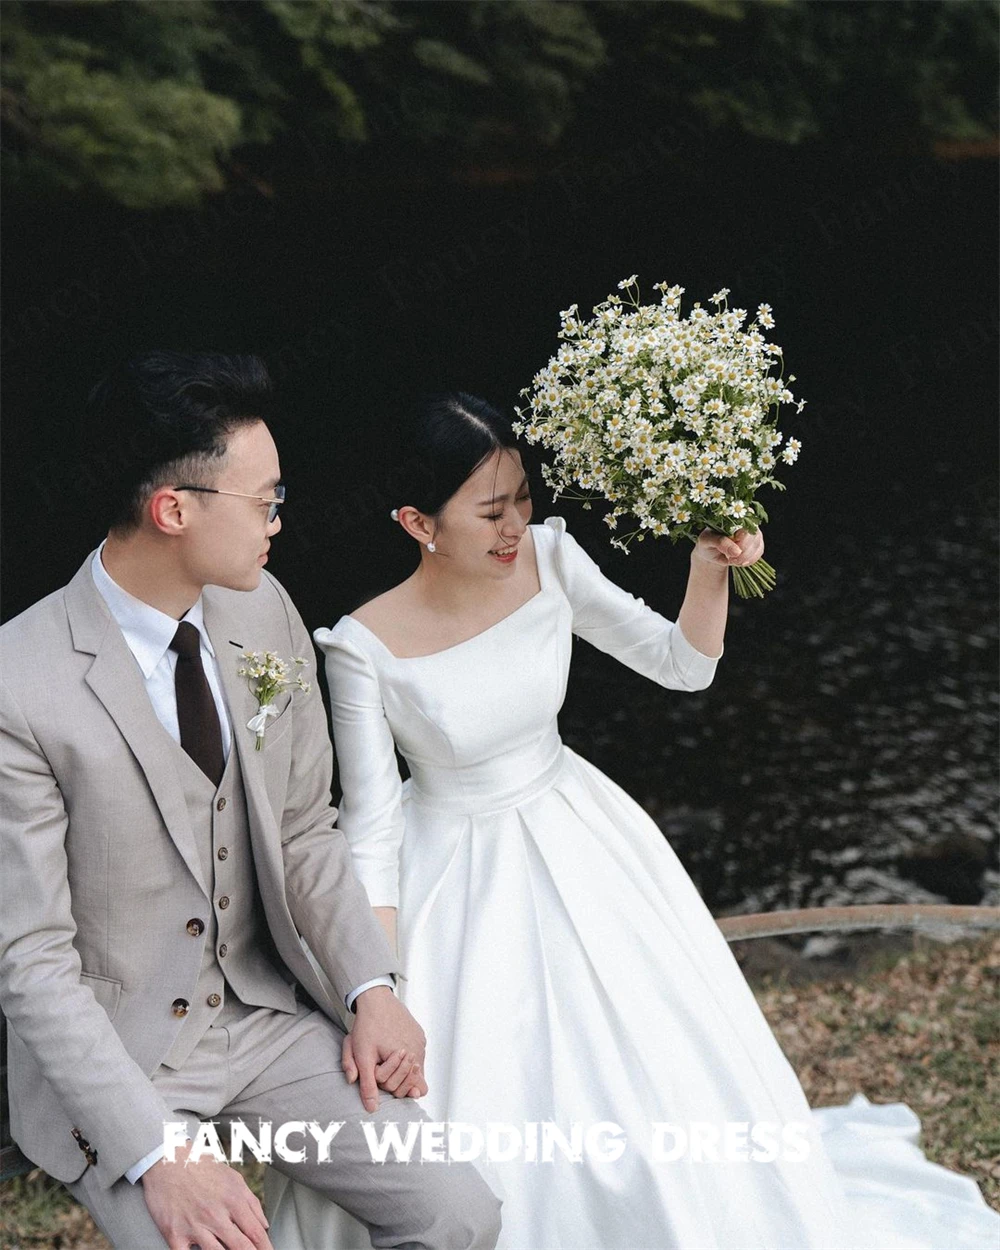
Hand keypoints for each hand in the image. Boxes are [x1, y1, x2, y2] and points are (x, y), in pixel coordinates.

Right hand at [141, 1143, 271, 1249]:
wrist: (167, 1160)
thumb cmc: (202, 1168)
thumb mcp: (233, 1178)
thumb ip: (251, 1202)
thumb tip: (264, 1226)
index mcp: (233, 1200)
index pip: (256, 1233)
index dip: (266, 1248)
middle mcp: (216, 1214)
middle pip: (241, 1247)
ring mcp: (195, 1225)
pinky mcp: (174, 1233)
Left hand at [342, 986, 428, 1111]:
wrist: (375, 999)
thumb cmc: (368, 1026)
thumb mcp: (362, 1056)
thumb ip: (368, 1084)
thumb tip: (372, 1108)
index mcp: (406, 1057)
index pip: (401, 1089)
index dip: (384, 1083)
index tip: (375, 1069)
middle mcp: (418, 1050)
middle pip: (410, 1081)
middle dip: (393, 1077)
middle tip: (380, 1062)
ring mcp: (421, 1042)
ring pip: (414, 1070)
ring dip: (400, 1069)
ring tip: (385, 1055)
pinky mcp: (420, 1036)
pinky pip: (416, 1056)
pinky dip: (406, 1058)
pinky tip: (392, 1047)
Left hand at [692, 526, 764, 568]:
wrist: (710, 552)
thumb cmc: (707, 542)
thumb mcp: (707, 541)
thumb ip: (720, 543)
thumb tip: (737, 551)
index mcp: (733, 515)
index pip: (746, 520)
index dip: (743, 535)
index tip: (735, 544)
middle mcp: (746, 522)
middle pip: (754, 534)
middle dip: (744, 550)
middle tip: (731, 558)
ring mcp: (753, 533)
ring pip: (758, 544)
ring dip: (746, 557)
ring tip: (732, 560)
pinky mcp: (757, 544)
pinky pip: (759, 552)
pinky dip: (749, 560)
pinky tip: (738, 562)